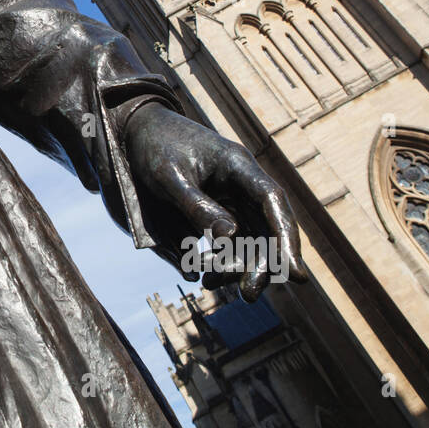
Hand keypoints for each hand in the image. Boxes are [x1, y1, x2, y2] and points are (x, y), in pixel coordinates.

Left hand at [123, 102, 307, 299]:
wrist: (134, 132)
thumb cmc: (153, 148)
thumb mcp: (170, 178)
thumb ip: (197, 206)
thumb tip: (230, 238)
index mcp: (237, 165)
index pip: (272, 201)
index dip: (287, 238)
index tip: (294, 275)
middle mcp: (241, 181)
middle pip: (266, 225)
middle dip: (262, 263)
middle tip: (249, 295)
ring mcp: (231, 195)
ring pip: (249, 237)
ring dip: (237, 265)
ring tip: (209, 284)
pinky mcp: (217, 208)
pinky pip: (228, 239)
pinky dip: (219, 259)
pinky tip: (201, 276)